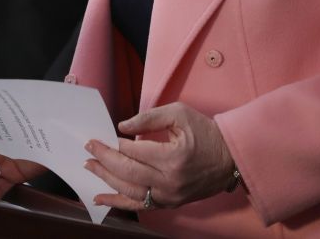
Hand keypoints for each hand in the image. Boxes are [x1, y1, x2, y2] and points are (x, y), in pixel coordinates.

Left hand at [84, 102, 233, 210]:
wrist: (230, 158)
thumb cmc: (205, 132)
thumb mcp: (179, 114)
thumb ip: (149, 118)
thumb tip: (122, 126)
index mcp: (173, 157)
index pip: (134, 151)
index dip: (115, 143)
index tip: (102, 135)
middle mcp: (170, 181)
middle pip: (127, 171)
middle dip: (104, 159)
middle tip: (89, 148)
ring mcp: (169, 196)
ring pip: (129, 191)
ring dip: (105, 179)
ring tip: (89, 166)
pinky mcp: (170, 204)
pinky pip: (139, 206)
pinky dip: (118, 202)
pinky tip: (99, 197)